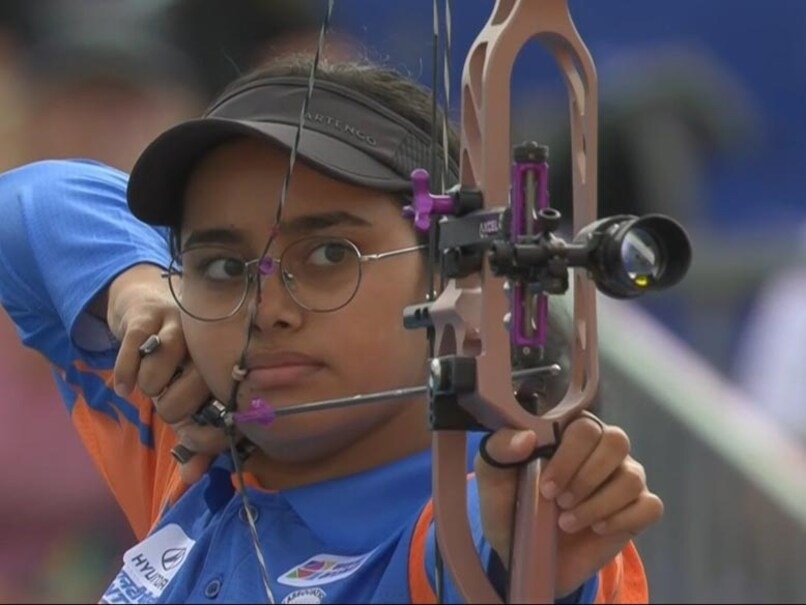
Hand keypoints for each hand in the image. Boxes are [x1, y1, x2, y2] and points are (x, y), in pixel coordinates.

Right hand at [105, 264, 225, 482]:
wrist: (150, 305)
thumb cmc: (177, 359)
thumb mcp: (187, 396)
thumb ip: (195, 437)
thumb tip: (190, 478)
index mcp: (227, 370)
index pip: (222, 416)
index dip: (203, 438)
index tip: (189, 437)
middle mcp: (210, 347)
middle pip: (183, 400)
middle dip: (169, 408)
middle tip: (166, 398)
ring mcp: (181, 328)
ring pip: (157, 376)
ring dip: (148, 386)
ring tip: (150, 384)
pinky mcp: (151, 314)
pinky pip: (133, 350)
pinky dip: (124, 372)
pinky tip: (124, 385)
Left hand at [474, 413, 662, 598]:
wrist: (525, 553)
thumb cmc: (511, 505)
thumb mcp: (492, 477)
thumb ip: (499, 449)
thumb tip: (526, 438)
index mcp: (569, 433)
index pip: (584, 425)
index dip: (569, 455)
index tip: (546, 486)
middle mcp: (602, 448)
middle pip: (616, 441)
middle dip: (586, 477)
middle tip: (559, 502)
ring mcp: (624, 476)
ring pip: (633, 477)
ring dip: (598, 504)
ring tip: (568, 522)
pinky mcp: (638, 508)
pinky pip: (650, 506)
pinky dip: (623, 519)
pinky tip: (598, 528)